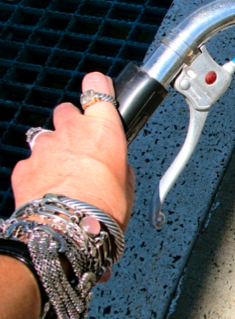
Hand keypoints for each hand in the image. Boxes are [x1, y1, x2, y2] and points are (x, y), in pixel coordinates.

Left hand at [12, 73, 134, 233]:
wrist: (67, 232)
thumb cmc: (102, 210)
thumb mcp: (127, 187)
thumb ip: (120, 165)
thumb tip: (116, 166)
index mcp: (103, 131)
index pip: (98, 88)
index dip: (98, 87)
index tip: (98, 86)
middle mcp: (70, 132)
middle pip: (66, 111)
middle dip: (72, 124)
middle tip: (81, 144)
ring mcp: (44, 148)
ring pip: (46, 138)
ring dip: (54, 150)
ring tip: (65, 174)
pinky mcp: (23, 166)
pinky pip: (31, 162)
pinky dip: (39, 172)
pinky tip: (50, 190)